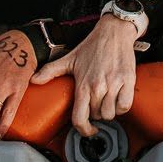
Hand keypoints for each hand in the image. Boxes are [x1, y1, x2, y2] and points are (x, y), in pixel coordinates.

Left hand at [31, 15, 139, 136]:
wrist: (114, 31)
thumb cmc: (92, 45)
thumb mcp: (70, 58)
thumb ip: (50, 71)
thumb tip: (34, 80)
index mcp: (82, 85)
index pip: (79, 118)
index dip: (83, 130)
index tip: (88, 130)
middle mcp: (98, 87)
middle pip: (97, 117)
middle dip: (97, 113)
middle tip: (97, 103)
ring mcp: (114, 84)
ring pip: (111, 114)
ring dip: (110, 111)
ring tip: (107, 100)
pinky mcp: (128, 81)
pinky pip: (125, 106)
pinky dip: (122, 106)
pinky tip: (118, 98)